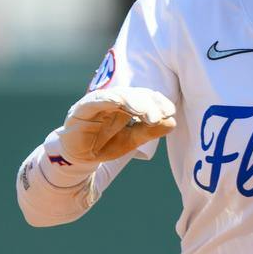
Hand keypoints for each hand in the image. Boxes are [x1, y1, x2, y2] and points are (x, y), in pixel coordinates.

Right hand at [51, 86, 175, 165]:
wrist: (80, 159)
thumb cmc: (106, 144)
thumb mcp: (132, 139)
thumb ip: (150, 130)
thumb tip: (172, 122)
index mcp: (126, 104)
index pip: (145, 96)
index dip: (158, 101)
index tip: (170, 111)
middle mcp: (113, 99)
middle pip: (133, 94)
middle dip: (148, 103)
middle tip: (160, 115)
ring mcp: (97, 102)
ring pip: (117, 95)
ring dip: (132, 101)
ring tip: (146, 112)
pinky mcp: (82, 109)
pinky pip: (96, 100)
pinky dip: (109, 99)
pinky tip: (122, 103)